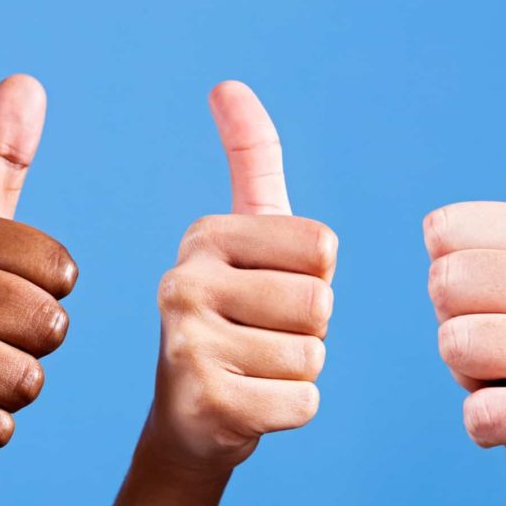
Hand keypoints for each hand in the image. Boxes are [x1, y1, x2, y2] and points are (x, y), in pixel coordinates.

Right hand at [141, 82, 337, 476]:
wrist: (191, 420)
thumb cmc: (236, 320)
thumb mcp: (247, 238)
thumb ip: (250, 161)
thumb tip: (227, 84)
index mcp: (204, 234)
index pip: (322, 247)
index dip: (314, 278)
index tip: (268, 293)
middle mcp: (182, 279)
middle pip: (319, 302)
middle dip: (310, 331)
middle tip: (261, 340)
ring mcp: (187, 342)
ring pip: (313, 355)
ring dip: (300, 372)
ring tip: (253, 371)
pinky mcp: (204, 400)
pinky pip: (304, 402)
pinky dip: (291, 411)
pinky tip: (250, 407)